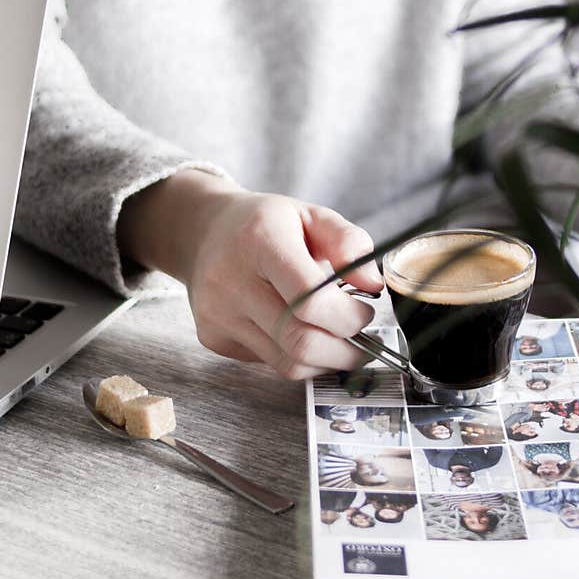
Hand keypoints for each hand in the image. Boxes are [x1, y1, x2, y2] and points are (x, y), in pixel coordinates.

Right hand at [118, 170, 382, 378]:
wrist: (205, 232)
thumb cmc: (267, 224)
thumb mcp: (313, 215)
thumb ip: (350, 243)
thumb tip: (373, 286)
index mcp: (259, 239)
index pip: (309, 299)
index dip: (348, 316)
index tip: (364, 311)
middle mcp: (229, 279)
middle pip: (300, 340)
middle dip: (345, 350)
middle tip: (363, 341)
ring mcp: (217, 314)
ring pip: (287, 363)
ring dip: (325, 361)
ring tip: (339, 341)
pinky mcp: (213, 338)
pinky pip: (269, 363)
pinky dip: (296, 357)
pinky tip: (300, 333)